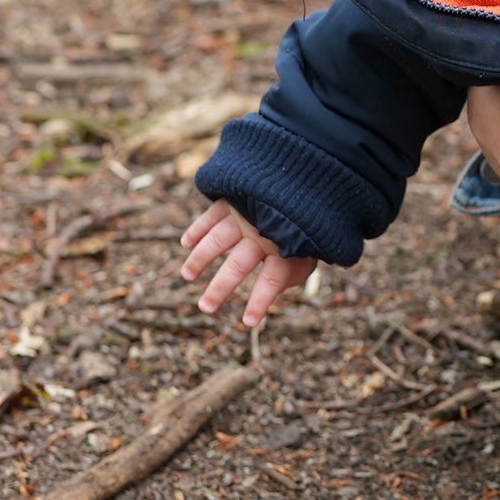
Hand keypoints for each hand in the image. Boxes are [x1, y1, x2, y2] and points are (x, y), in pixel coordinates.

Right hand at [179, 201, 317, 327]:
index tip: (248, 322)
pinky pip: (211, 216)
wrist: (308, 177)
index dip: (259, 302)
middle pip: (238, 265)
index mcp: (287, 246)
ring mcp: (246, 215)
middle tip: (205, 308)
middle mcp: (263, 233)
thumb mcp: (313, 248)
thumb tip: (274, 290)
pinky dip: (197, 229)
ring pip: (217, 241)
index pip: (271, 280)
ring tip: (187, 276)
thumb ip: (295, 271)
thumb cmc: (309, 221)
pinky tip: (186, 244)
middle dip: (220, 289)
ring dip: (200, 259)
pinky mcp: (234, 199)